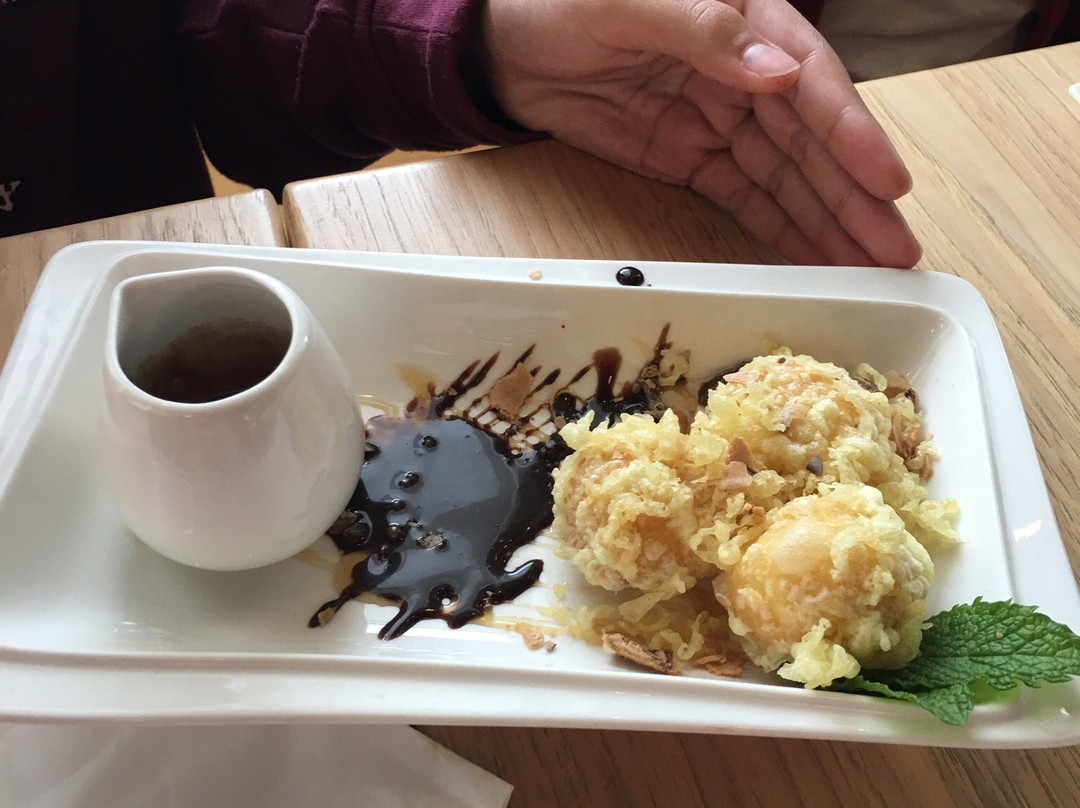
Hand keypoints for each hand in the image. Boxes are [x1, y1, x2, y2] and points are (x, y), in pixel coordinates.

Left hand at [480, 0, 921, 266]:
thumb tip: (777, 71)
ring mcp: (721, 121)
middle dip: (856, 197)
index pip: (811, 82)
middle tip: (899, 250)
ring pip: (788, 178)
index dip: (852, 134)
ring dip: (830, 223)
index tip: (887, 182)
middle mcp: (746, 74)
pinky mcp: (693, 158)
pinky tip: (820, 259)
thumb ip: (706, 30)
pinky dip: (782, 230)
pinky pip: (746, 198)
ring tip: (876, 269)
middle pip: (811, 142)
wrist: (504, 44)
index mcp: (746, 20)